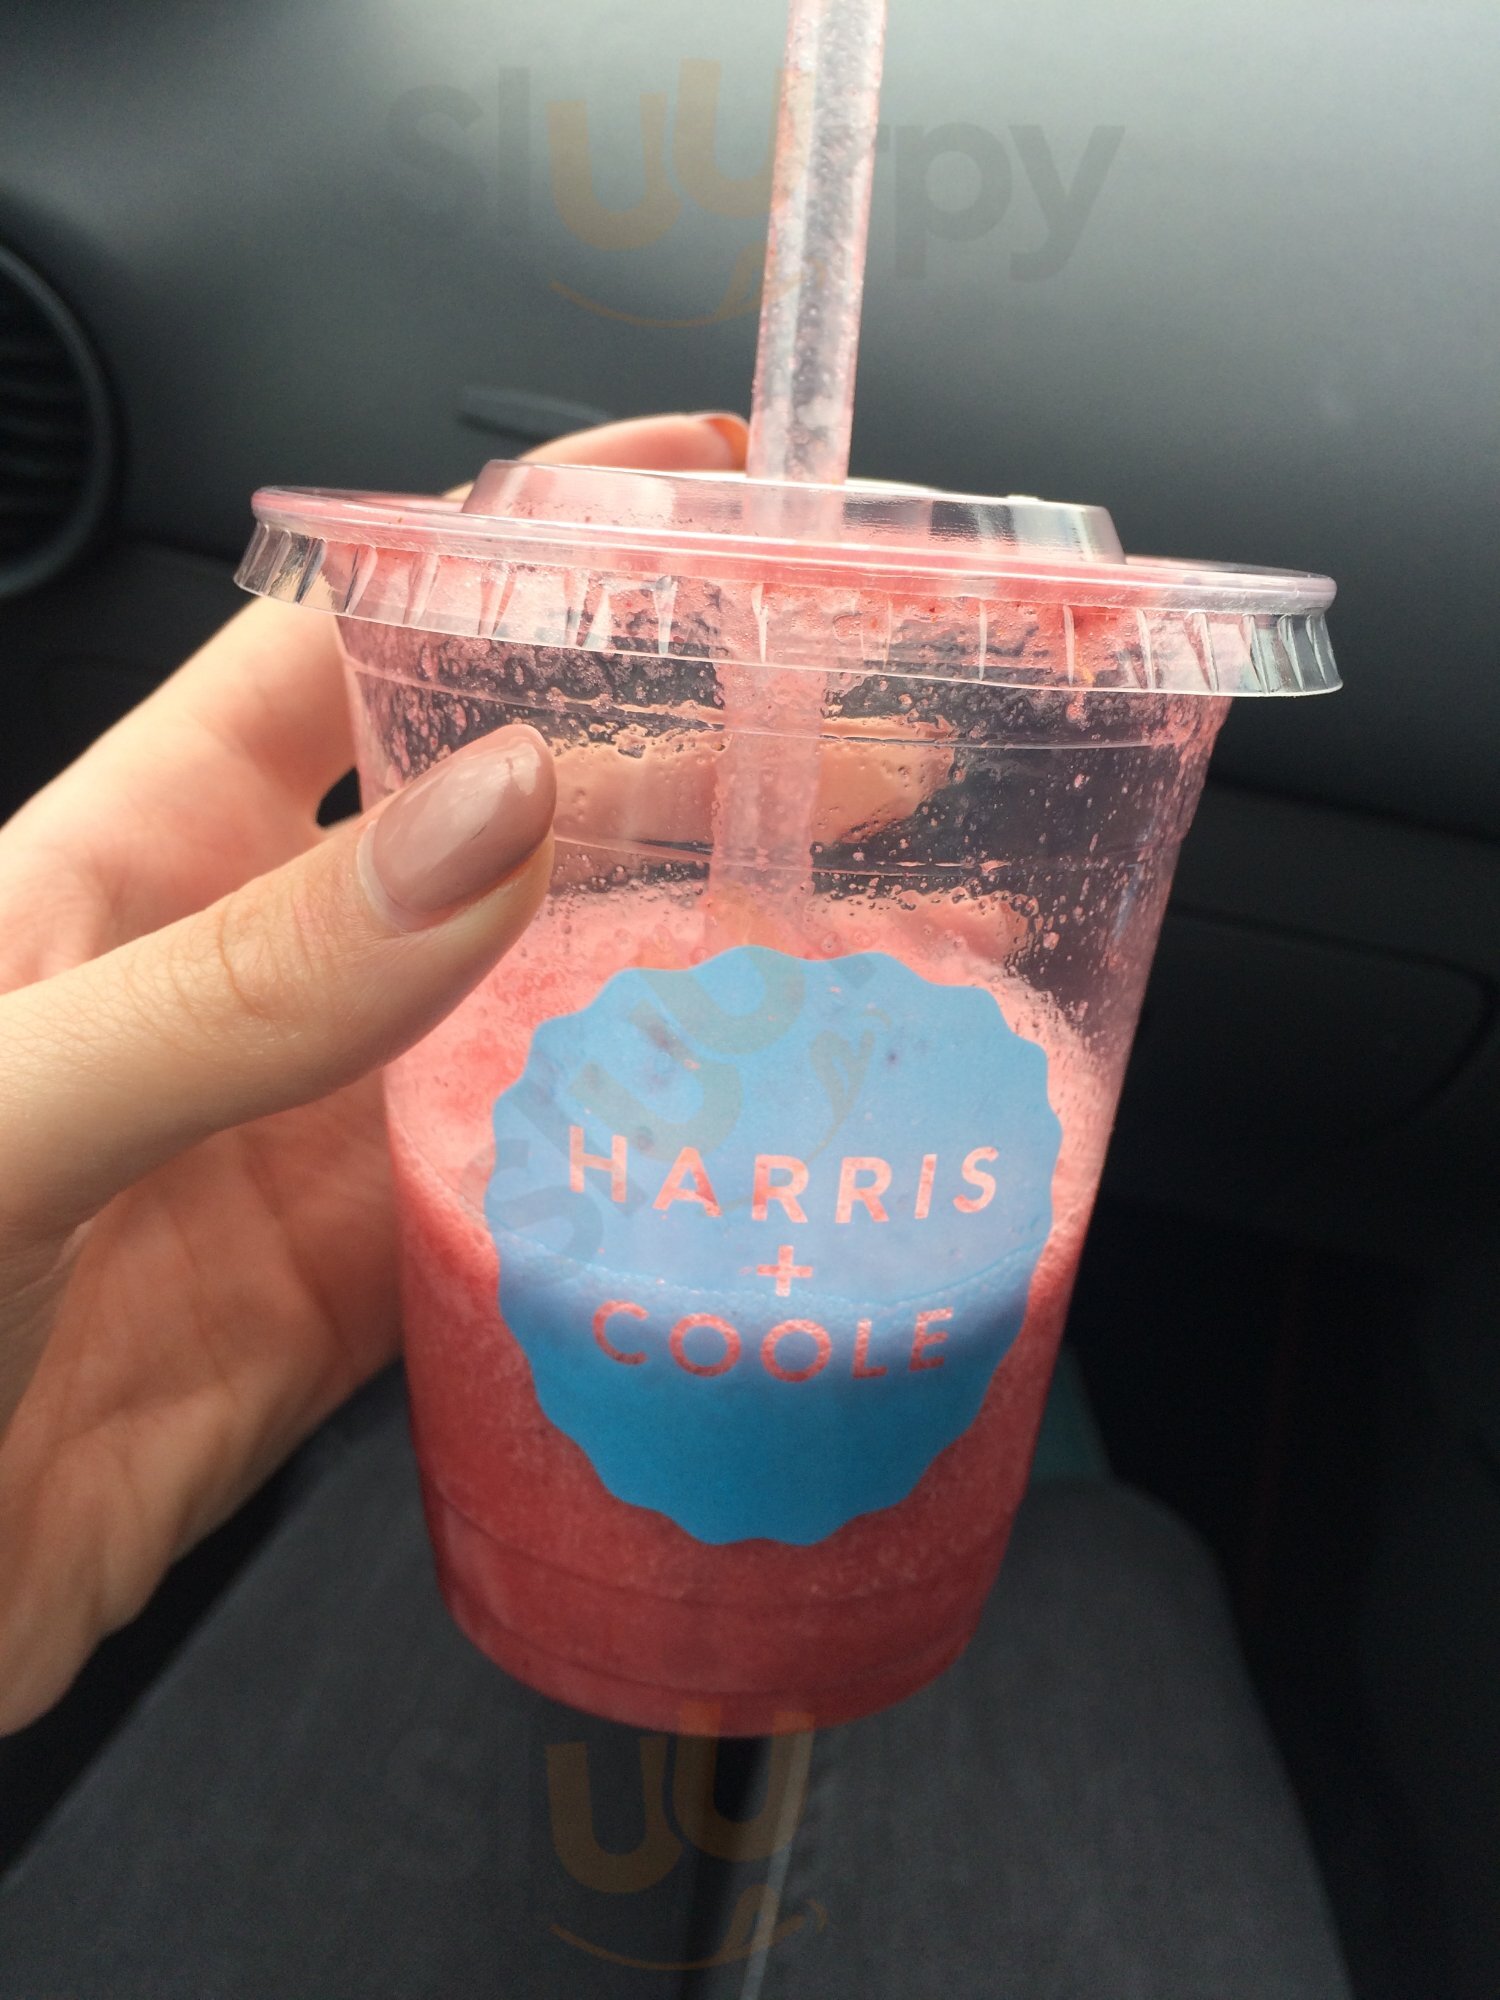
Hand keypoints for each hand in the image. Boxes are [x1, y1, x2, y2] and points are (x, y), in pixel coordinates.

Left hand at [0, 412, 748, 1733]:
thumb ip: (244, 977)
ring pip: (535, 1019)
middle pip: (495, 829)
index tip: (690, 495)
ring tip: (867, 943)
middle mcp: (239, 978)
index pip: (352, 641)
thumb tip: (502, 812)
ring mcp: (299, 1139)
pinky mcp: (343, 1297)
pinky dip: (636, 1177)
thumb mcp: (2, 1106)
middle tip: (865, 752)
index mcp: (129, 859)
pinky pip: (520, 1204)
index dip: (518, 550)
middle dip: (679, 771)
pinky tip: (744, 1155)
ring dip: (689, 978)